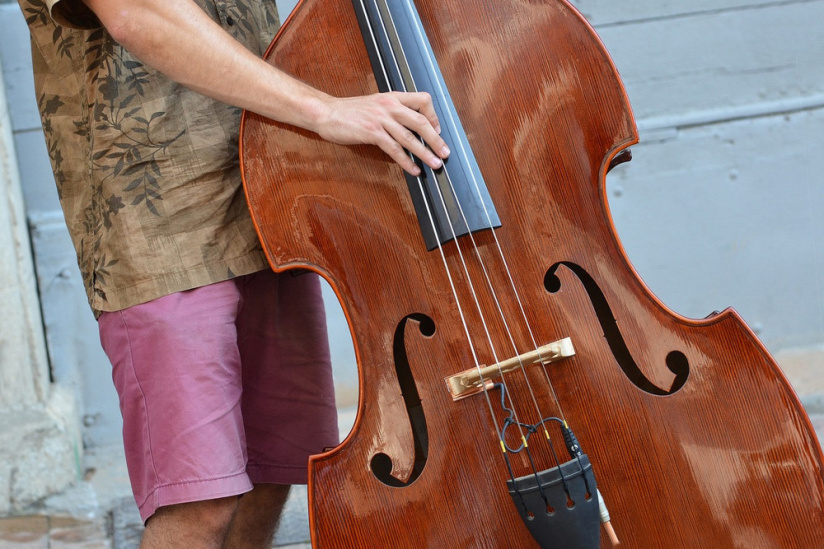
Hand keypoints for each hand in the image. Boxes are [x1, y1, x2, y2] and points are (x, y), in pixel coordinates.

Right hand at [314, 91, 449, 175]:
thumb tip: (409, 127)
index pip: (423, 99)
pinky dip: (406, 161)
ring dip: (425, 153)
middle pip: (420, 121)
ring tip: (435, 164)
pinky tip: (414, 170)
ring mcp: (381, 119)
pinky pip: (394, 149)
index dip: (433, 115)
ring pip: (409, 138)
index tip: (437, 130)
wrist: (327, 113)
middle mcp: (389, 106)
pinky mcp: (372, 132)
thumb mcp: (375, 105)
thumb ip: (392, 111)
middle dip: (436, 139)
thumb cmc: (350, 112)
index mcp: (392, 97)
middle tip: (446, 153)